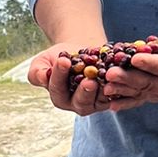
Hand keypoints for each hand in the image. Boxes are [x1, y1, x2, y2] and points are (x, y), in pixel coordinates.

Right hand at [28, 41, 143, 117]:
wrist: (83, 52)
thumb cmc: (61, 57)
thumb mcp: (44, 61)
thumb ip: (37, 71)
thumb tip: (43, 76)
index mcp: (59, 97)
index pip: (57, 89)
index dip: (60, 75)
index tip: (64, 60)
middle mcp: (77, 104)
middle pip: (81, 102)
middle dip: (85, 91)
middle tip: (89, 80)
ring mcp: (97, 103)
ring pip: (101, 100)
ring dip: (105, 90)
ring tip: (107, 77)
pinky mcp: (112, 97)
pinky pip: (116, 94)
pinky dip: (119, 86)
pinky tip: (120, 74)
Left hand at [101, 16, 157, 111]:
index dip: (150, 64)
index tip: (134, 59)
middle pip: (149, 83)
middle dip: (129, 78)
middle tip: (111, 73)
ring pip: (140, 91)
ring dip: (122, 90)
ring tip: (106, 87)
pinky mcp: (151, 94)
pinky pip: (137, 98)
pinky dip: (124, 101)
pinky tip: (111, 104)